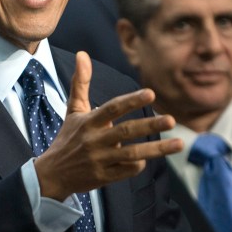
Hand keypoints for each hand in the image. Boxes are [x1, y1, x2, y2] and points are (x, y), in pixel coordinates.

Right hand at [34, 52, 181, 201]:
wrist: (52, 174)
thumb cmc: (68, 138)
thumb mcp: (73, 110)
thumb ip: (81, 83)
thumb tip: (82, 54)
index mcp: (88, 121)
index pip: (113, 108)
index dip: (132, 101)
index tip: (151, 93)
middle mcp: (94, 140)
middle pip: (126, 131)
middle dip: (150, 125)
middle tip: (172, 120)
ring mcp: (99, 160)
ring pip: (132, 154)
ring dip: (156, 149)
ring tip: (179, 144)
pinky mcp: (103, 177)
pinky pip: (127, 171)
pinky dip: (138, 165)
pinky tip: (147, 159)